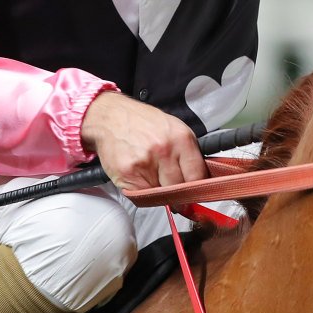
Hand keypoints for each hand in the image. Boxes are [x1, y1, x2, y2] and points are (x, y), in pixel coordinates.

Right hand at [80, 90, 207, 190]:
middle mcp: (164, 150)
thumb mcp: (174, 129)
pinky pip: (141, 195)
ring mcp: (145, 163)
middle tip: (170, 185)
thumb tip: (201, 179)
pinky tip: (139, 175)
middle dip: (176, 192)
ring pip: (161, 194)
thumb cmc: (143, 123)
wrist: (111, 117)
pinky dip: (142, 190)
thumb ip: (188, 154)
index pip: (197, 177)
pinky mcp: (128, 174)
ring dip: (158, 190)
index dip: (196, 189)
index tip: (193, 193)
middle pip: (179, 189)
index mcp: (181, 139)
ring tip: (151, 173)